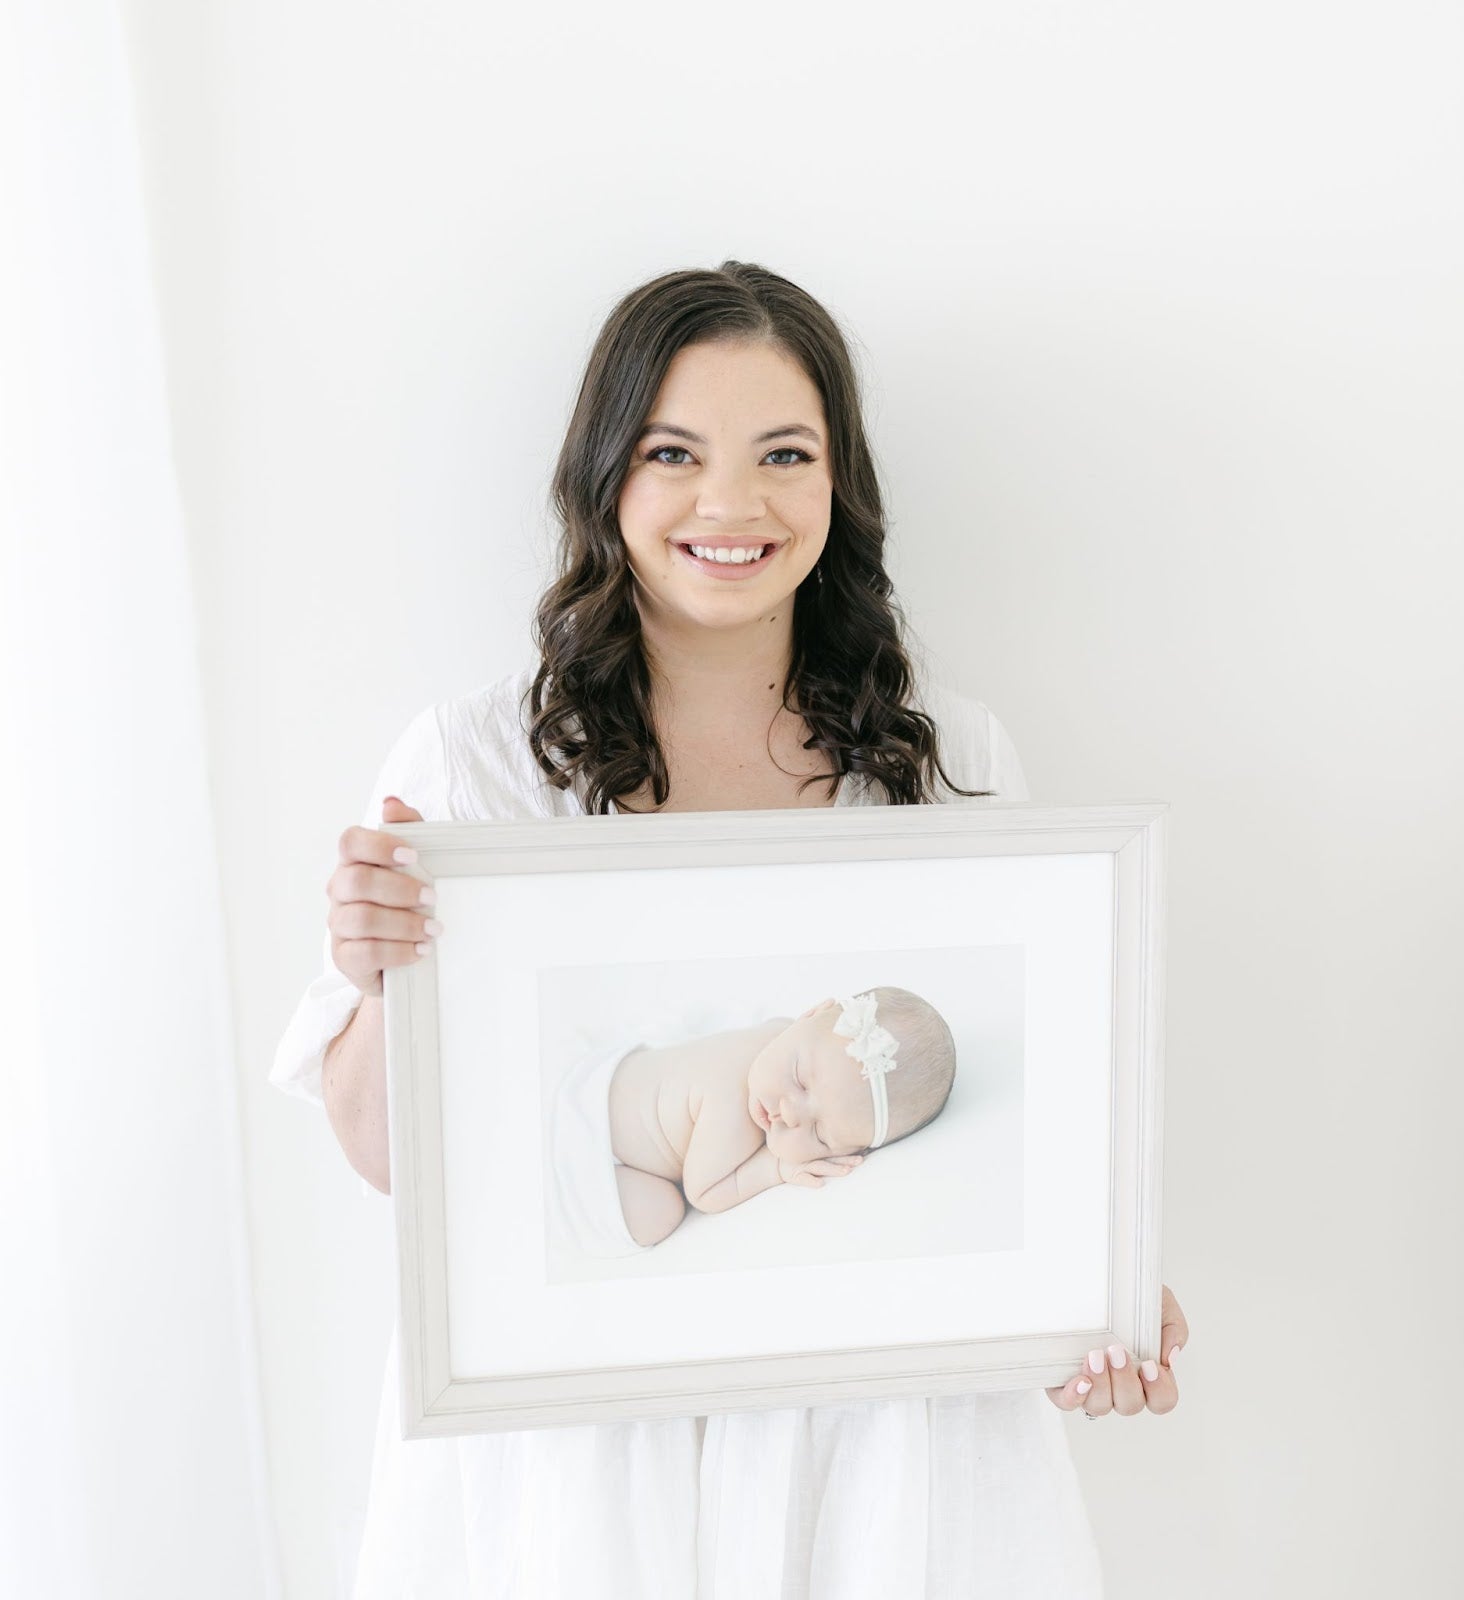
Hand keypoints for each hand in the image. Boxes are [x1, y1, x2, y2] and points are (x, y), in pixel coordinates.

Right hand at [326, 796, 435, 997]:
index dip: (379, 845)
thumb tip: (391, 804)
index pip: (350, 841)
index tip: (413, 856)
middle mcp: (340, 891)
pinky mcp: (344, 957)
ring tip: (434, 929)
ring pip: (361, 918)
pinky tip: (421, 950)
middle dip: (399, 889)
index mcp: (354, 862)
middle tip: (432, 897)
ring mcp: (339, 925)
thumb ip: (409, 831)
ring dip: (404, 923)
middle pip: (357, 880)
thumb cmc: (407, 901)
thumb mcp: (416, 865)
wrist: (402, 956)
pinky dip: (398, 951)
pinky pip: (364, 953)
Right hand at [775, 1152, 863, 1188]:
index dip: (849, 1153)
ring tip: (846, 1172)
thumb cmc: (798, 1156)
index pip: (836, 1152)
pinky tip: (820, 1185)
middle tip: (860, 1161)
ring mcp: (804, 1166)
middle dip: (846, 1160)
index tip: (864, 1153)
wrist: (776, 1162)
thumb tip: (851, 1150)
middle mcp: (813, 1157)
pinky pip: (804, 1179)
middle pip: (832, 1159)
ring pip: (821, 1167)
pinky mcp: (794, 1175)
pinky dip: (811, 1182)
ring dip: (834, 1170)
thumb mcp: (810, 1150)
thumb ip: (826, 1149)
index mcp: (818, 1152)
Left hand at [1045, 1283, 1187, 1418]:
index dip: (1159, 1390)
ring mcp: (1094, 1385)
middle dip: (1124, 1381)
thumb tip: (1171, 1357)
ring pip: (1100, 1406)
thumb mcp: (1161, 1305)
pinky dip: (1074, 1397)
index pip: (1162, 1400)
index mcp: (1148, 1375)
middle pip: (1130, 1405)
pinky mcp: (1066, 1380)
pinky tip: (1080, 1381)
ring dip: (1100, 1385)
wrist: (1099, 1278)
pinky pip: (1067, 1401)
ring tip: (1094, 1355)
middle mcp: (1121, 1386)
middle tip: (1116, 1351)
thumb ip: (1174, 1330)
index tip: (1150, 1365)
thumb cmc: (1133, 1297)